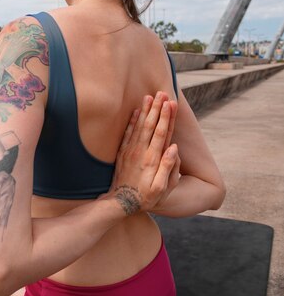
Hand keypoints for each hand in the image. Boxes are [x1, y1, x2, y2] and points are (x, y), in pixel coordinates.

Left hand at [110, 92, 179, 214]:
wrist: (121, 202)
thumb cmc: (145, 197)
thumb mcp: (161, 188)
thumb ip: (169, 168)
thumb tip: (174, 148)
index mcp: (153, 159)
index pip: (162, 133)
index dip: (167, 117)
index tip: (171, 103)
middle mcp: (141, 151)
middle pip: (151, 125)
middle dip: (157, 108)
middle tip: (162, 93)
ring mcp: (130, 151)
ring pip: (139, 126)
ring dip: (145, 111)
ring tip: (149, 96)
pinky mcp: (123, 153)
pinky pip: (128, 133)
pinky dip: (132, 121)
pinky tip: (135, 112)